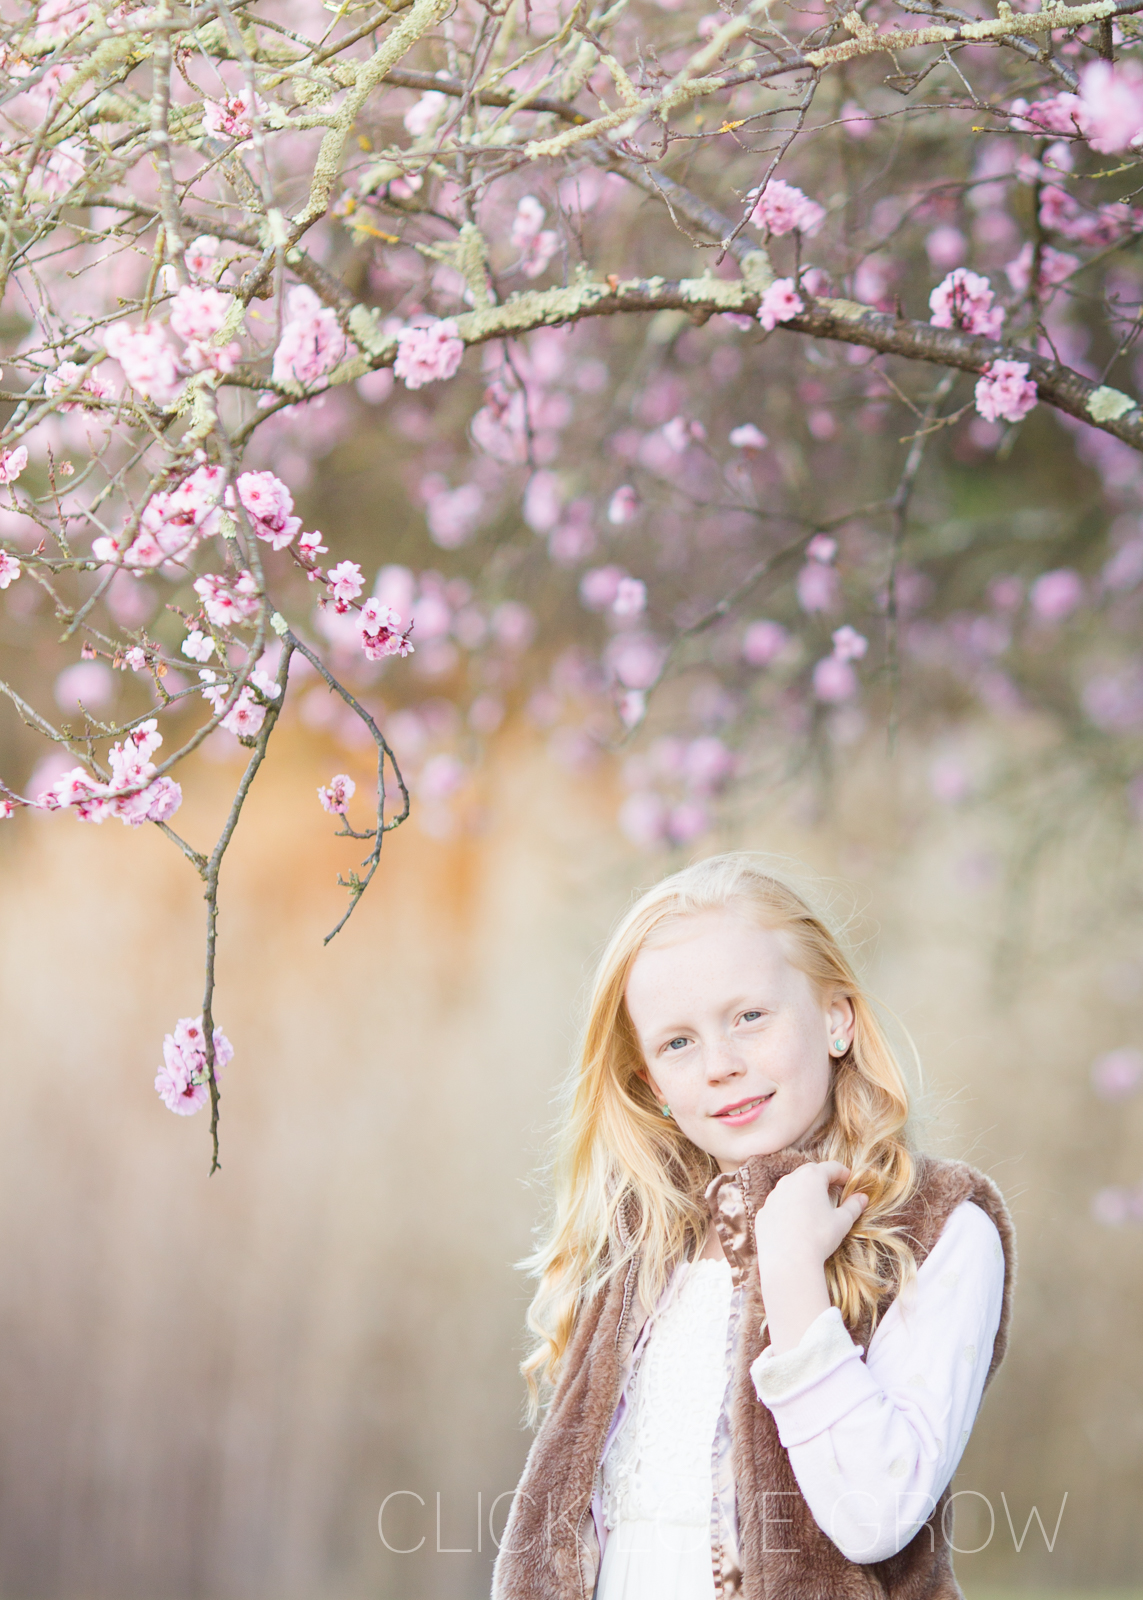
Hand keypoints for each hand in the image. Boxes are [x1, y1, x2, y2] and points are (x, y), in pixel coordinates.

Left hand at [752, 1162, 868, 1355]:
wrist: (788, 1262)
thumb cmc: (820, 1238)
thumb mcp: (842, 1221)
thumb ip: (853, 1206)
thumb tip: (863, 1198)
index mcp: (811, 1178)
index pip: (831, 1167)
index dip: (843, 1173)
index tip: (850, 1181)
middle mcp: (789, 1181)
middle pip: (809, 1172)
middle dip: (822, 1178)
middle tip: (833, 1190)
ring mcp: (773, 1196)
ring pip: (790, 1186)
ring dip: (803, 1191)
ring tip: (814, 1206)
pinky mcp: (763, 1212)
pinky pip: (778, 1204)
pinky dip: (788, 1208)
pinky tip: (795, 1223)